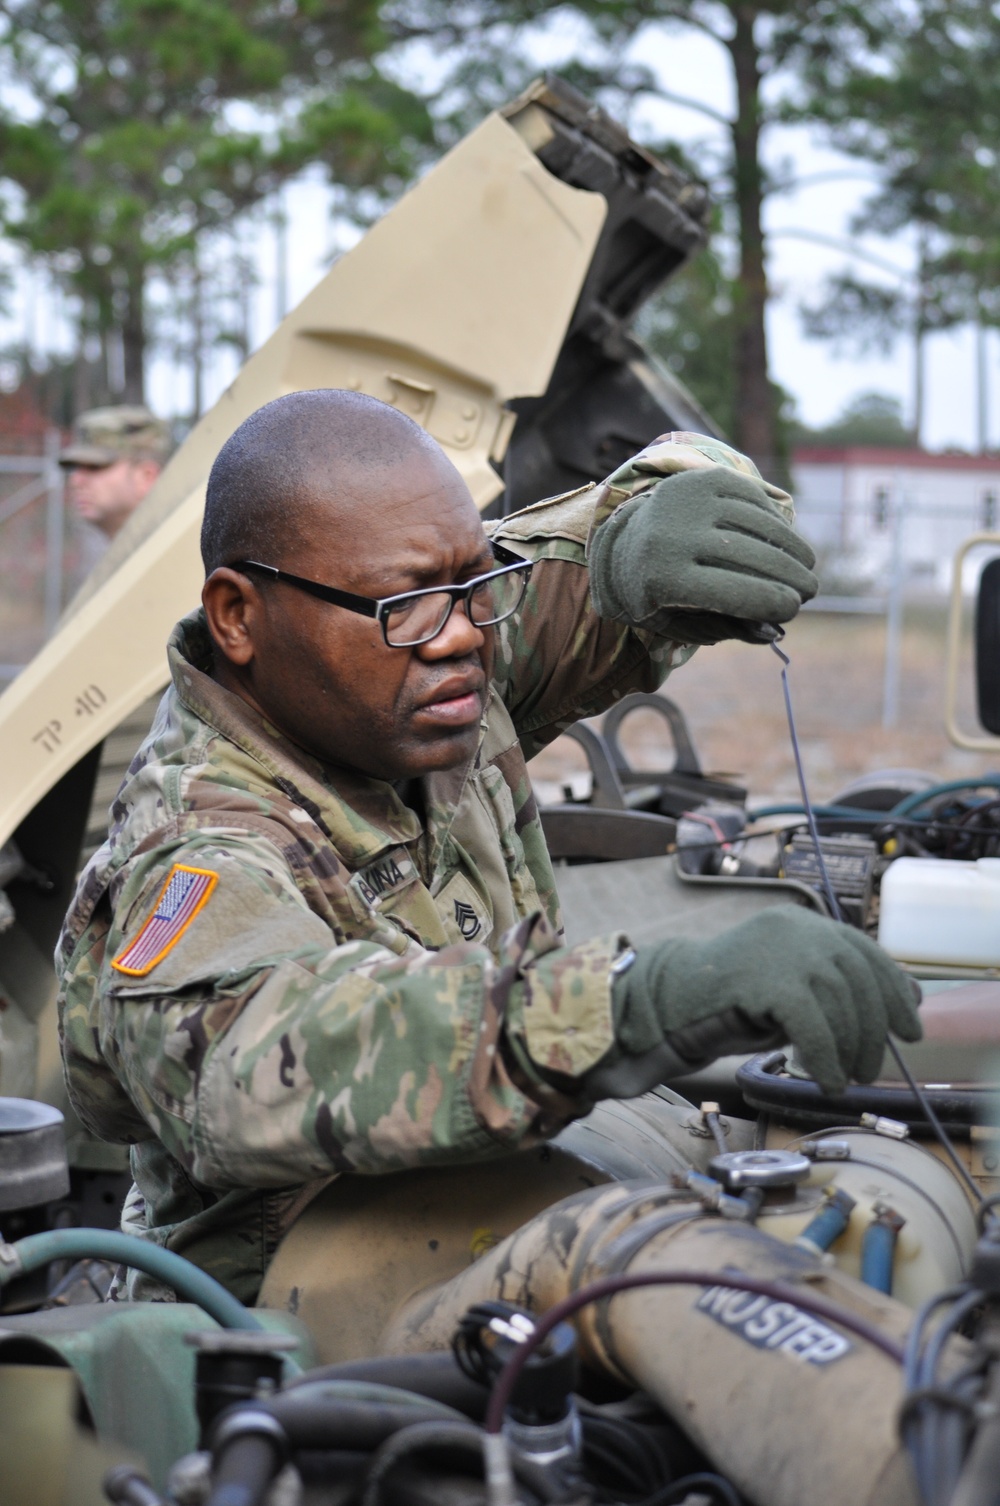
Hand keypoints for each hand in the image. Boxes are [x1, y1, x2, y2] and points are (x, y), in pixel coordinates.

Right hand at [585, 907, 921, 1098]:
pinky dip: (825, 1056)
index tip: (910, 1026)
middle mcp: (795, 928)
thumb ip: (829, 987)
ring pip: (839, 1003)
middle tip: (871, 1067)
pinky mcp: (766, 978)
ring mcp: (780, 949)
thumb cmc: (727, 1002)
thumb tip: (897, 1003)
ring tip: (847, 1077)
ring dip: (850, 1048)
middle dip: (872, 1028)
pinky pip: (812, 1023)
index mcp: (800, 923)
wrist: (667, 1004)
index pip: (863, 951)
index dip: (892, 990)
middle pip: (856, 979)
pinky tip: (826, 1078)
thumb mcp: (788, 987)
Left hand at [589, 467, 817, 644]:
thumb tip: (774, 629)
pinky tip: (785, 540)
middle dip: (790, 577)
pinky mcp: (703, 480)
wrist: (620, 545)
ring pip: (758, 525)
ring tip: (806, 566)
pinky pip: (753, 500)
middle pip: (752, 557)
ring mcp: (689, 501)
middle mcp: (674, 535)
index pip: (733, 592)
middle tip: (811, 590)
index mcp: (664, 579)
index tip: (794, 609)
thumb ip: (726, 628)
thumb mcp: (680, 623)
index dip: (772, 602)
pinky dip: (774, 521)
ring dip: (790, 548)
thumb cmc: (656, 595)